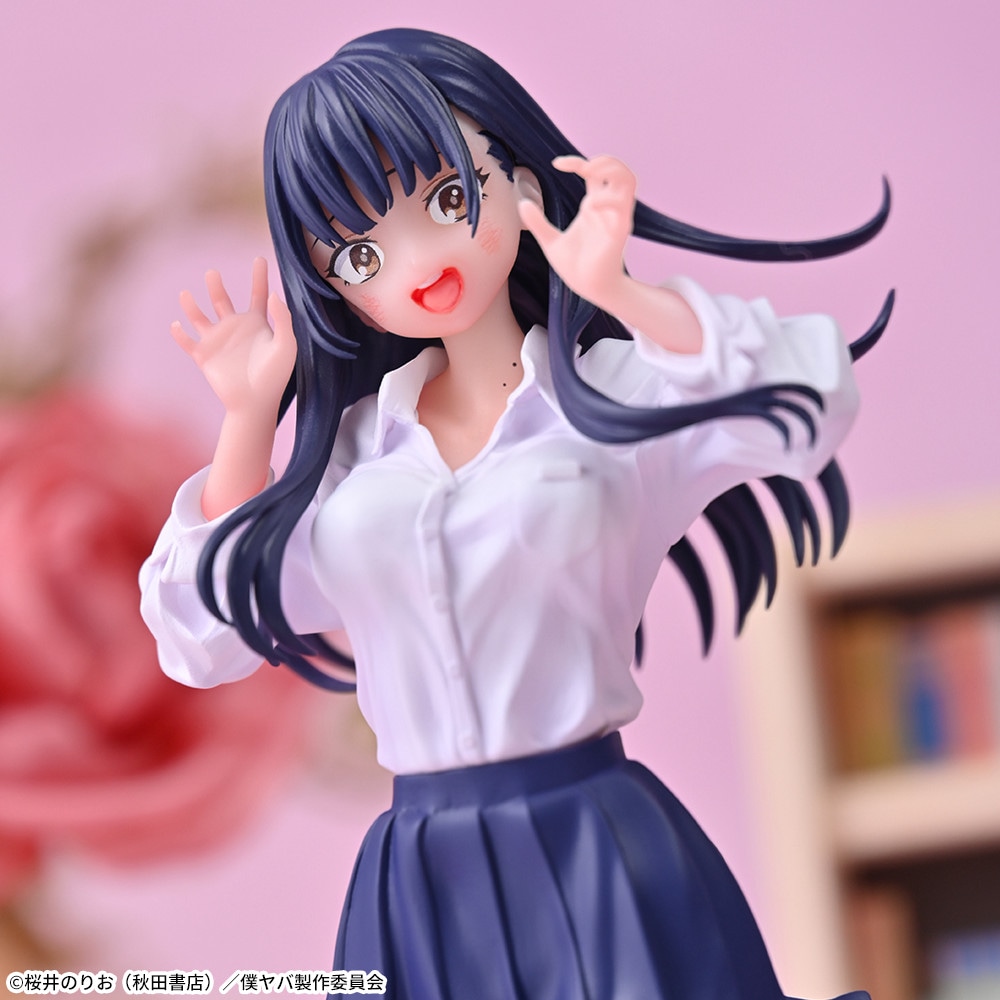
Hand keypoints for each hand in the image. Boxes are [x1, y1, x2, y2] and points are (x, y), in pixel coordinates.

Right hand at [171, 257, 295, 418]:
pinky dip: (180, 334)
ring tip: (185, 293)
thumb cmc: (275, 376)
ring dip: (191, 306)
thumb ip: (283, 319)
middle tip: (213, 273)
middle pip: (222, 300)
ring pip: (200, 317)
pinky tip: (176, 324)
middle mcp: (236, 328)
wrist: (256, 403)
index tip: (259, 258)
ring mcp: (219, 341)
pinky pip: (188, 342)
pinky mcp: (205, 356)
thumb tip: (274, 294)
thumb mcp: (286, 346)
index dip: (259, 276)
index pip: (259, 294)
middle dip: (216, 286)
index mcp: (257, 324)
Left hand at [518, 155, 635, 309]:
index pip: (594, 172)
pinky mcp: (619, 230)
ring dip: (610, 171)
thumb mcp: (550, 241)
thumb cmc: (575, 268)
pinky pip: (622, 205)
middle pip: (619, 170)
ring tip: (589, 175)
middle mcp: (607, 208)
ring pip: (628, 180)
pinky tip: (589, 206)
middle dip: (604, 160)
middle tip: (582, 167)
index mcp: (593, 206)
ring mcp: (616, 217)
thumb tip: (522, 203)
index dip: (577, 161)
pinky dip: (606, 198)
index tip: (557, 164)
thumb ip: (537, 222)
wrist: (588, 289)